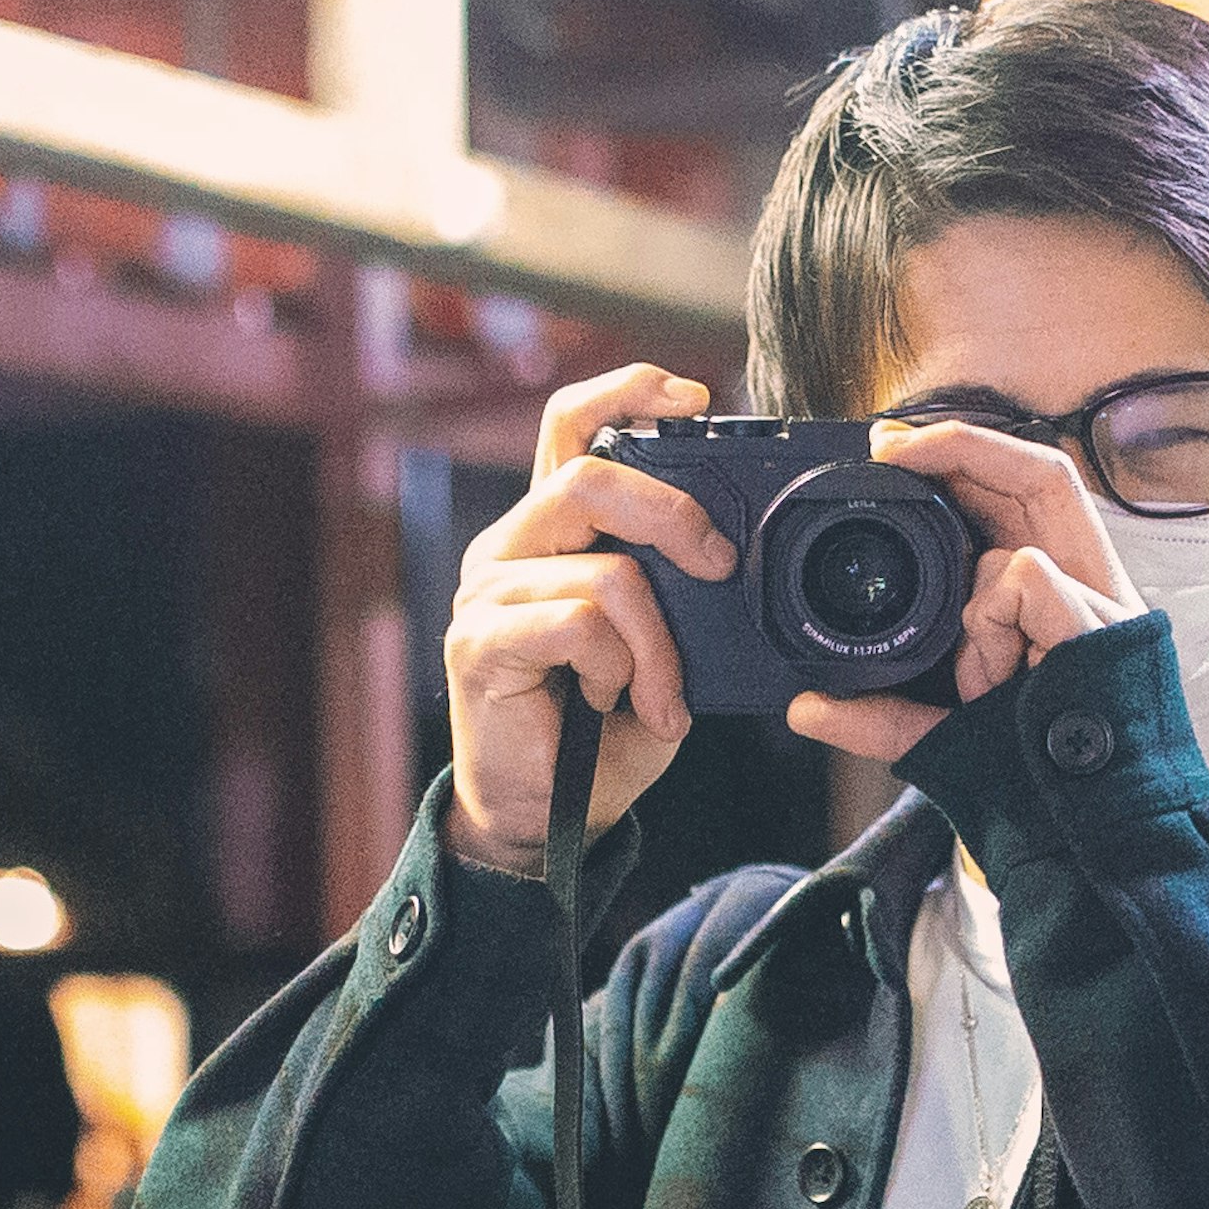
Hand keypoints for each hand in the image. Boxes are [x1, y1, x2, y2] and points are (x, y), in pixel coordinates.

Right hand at [442, 366, 739, 872]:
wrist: (549, 817)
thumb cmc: (607, 728)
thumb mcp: (664, 640)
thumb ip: (678, 584)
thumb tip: (730, 544)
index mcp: (553, 531)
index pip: (573, 423)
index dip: (629, 391)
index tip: (696, 398)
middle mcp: (511, 546)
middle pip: (590, 474)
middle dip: (673, 514)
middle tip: (720, 566)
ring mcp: (487, 593)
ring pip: (605, 571)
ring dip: (657, 644)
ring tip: (658, 696)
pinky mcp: (478, 644)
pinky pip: (578, 623)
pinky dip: (618, 668)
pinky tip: (611, 705)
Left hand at [786, 418, 1144, 764]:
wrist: (1075, 836)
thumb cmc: (1027, 781)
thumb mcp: (934, 735)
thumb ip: (876, 716)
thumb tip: (803, 708)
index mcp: (1052, 599)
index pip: (1019, 496)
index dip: (963, 457)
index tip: (889, 454)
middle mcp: (1086, 584)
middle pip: (1034, 467)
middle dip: (960, 442)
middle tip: (887, 448)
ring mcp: (1102, 596)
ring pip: (1037, 491)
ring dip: (976, 538)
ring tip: (950, 613)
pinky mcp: (1103, 615)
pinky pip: (1022, 572)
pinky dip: (986, 624)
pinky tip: (989, 680)